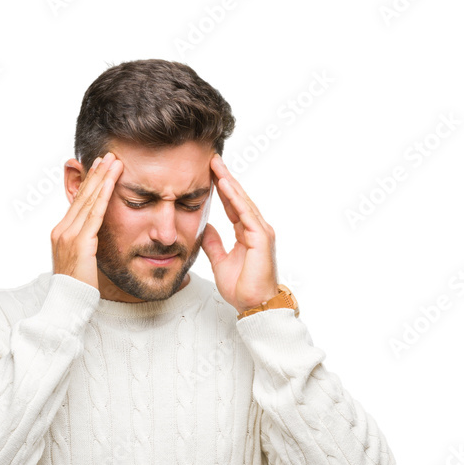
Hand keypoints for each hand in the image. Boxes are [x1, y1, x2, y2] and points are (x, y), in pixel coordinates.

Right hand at [51, 151, 122, 290]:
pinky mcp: (80, 242)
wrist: (67, 305)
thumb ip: (86, 247)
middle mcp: (62, 230)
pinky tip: (112, 181)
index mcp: (60, 233)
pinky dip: (104, 194)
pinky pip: (95, 213)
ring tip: (113, 161)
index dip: (89, 184)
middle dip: (96, 174)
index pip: (77, 203)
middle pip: (82, 196)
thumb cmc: (76, 290)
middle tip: (108, 155)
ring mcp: (69, 235)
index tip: (99, 168)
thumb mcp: (80, 263)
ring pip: (88, 200)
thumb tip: (94, 240)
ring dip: (102, 178)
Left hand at [201, 154, 278, 314]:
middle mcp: (255, 229)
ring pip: (242, 201)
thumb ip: (213, 243)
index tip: (208, 173)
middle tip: (211, 159)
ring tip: (216, 165)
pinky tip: (225, 184)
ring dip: (229, 182)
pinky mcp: (261, 237)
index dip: (221, 189)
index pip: (232, 205)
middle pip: (238, 198)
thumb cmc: (242, 288)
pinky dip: (235, 198)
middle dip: (225, 178)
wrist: (254, 305)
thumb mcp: (219, 262)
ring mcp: (260, 231)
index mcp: (246, 233)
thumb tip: (204, 228)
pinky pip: (246, 213)